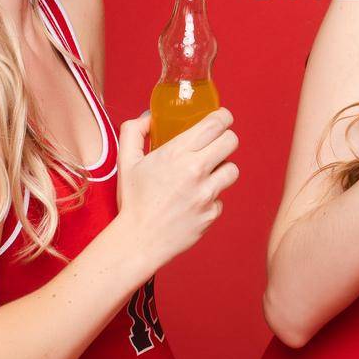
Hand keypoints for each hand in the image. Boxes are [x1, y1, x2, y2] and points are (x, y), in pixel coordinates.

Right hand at [113, 107, 240, 269]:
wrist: (139, 241)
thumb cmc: (132, 200)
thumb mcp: (126, 161)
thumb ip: (133, 132)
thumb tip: (148, 117)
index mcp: (176, 154)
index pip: (215, 123)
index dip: (222, 117)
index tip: (220, 118)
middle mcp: (195, 171)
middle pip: (232, 141)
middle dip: (225, 138)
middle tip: (215, 143)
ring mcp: (206, 194)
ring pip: (233, 169)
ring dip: (222, 168)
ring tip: (205, 173)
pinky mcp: (212, 213)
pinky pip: (221, 197)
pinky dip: (211, 197)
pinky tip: (194, 199)